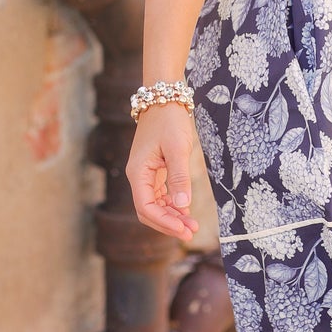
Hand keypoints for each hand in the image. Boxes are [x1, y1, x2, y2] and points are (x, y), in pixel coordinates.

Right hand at [126, 104, 199, 242]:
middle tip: (191, 232)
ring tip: (192, 225)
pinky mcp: (154, 172)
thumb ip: (180, 178)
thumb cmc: (169, 121)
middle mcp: (138, 177)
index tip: (185, 229)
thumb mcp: (177, 149)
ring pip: (155, 205)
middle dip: (168, 224)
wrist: (164, 100)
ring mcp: (146, 175)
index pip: (146, 208)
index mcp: (139, 173)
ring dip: (172, 216)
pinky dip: (172, 205)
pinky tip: (186, 211)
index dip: (165, 222)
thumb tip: (183, 206)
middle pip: (148, 211)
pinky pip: (160, 196)